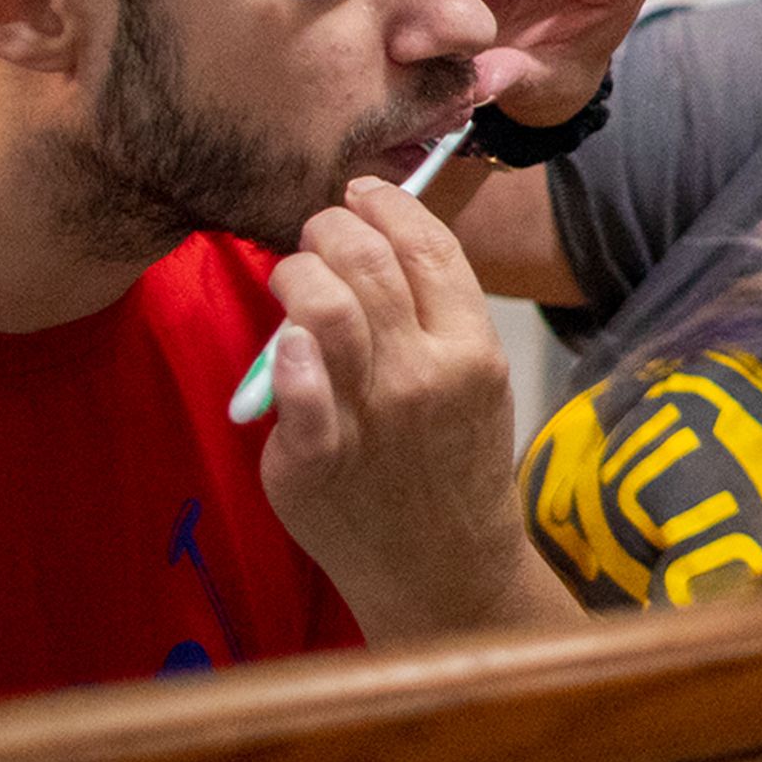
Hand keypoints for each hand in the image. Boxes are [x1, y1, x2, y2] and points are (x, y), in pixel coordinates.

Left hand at [254, 177, 553, 637]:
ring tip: (292, 277)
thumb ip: (436, 317)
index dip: (387, 205)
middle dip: (331, 228)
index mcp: (473, 348)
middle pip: (369, 264)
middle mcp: (427, 375)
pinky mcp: (321, 460)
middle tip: (315, 232)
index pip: (428, 246)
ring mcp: (374, 418)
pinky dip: (287, 358)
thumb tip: (377, 240)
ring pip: (327, 309)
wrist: (446, 567)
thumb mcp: (476, 383)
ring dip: (298, 273)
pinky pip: (299, 393)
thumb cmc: (452, 464)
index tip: (360, 193)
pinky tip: (285, 347)